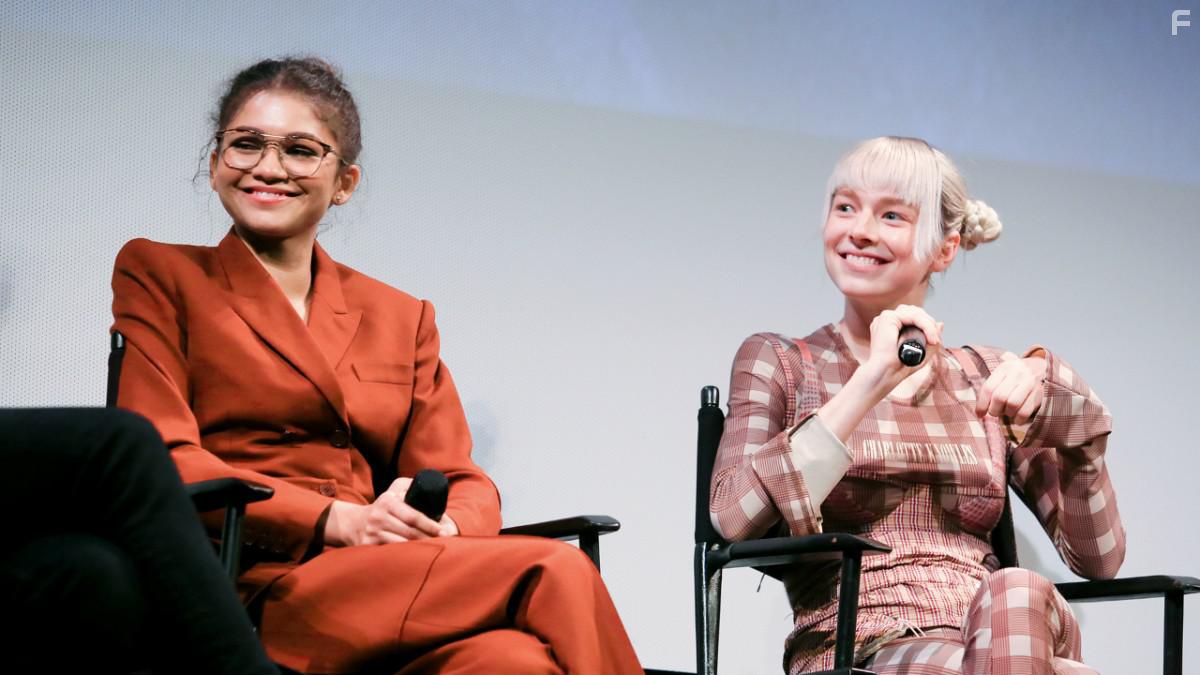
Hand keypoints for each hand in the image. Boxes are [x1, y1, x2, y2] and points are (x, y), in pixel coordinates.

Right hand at [324, 477, 458, 546]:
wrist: (352, 522)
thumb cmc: (382, 508)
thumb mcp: (393, 492)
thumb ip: (410, 486)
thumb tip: (430, 484)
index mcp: (387, 501)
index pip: (413, 516)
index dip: (429, 525)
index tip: (443, 531)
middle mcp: (378, 516)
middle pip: (409, 532)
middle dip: (428, 539)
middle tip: (444, 543)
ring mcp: (372, 532)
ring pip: (400, 545)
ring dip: (418, 550)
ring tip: (433, 552)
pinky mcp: (367, 546)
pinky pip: (389, 553)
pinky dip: (403, 557)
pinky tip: (415, 560)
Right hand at [862, 304, 943, 391]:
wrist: (885, 375)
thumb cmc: (897, 368)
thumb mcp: (921, 352)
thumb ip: (930, 337)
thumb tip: (940, 323)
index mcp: (890, 327)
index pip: (913, 316)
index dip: (927, 325)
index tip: (935, 341)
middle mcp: (887, 320)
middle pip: (915, 311)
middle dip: (930, 323)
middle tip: (936, 341)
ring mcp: (886, 317)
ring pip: (915, 312)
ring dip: (929, 325)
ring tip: (934, 340)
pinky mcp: (887, 318)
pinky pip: (914, 316)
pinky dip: (926, 326)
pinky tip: (931, 339)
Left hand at [974, 353, 1046, 423]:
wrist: (1041, 368)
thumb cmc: (1015, 376)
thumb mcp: (1002, 375)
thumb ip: (991, 389)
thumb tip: (979, 413)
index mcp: (1004, 368)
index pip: (988, 388)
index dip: (982, 404)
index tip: (979, 414)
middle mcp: (1017, 373)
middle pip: (1000, 397)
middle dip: (994, 410)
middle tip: (995, 412)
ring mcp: (1030, 382)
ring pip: (1012, 404)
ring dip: (1007, 414)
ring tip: (1007, 412)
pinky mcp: (1040, 393)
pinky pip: (1025, 411)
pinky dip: (1018, 419)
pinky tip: (1017, 419)